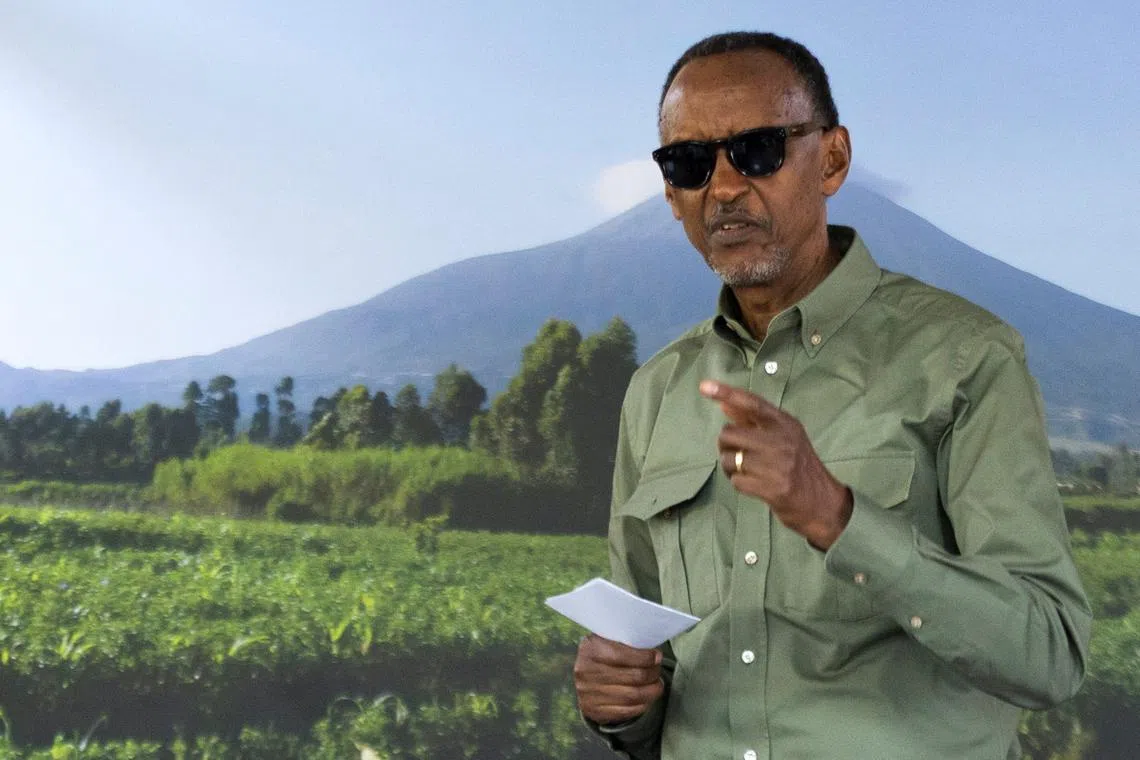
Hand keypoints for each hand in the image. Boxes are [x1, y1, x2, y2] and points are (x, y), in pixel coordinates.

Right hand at [574, 634, 664, 724]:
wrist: (579, 676)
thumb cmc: (600, 653)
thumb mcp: (606, 640)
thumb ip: (626, 642)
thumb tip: (654, 654)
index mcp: (590, 650)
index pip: (624, 655)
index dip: (646, 657)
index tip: (657, 656)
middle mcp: (586, 673)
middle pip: (633, 676)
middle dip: (652, 673)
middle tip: (658, 669)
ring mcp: (589, 694)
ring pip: (633, 696)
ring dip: (651, 691)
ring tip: (657, 684)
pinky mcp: (594, 711)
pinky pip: (627, 711)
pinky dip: (643, 704)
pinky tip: (648, 697)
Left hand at [699, 379, 852, 549]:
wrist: (823, 503)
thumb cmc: (798, 466)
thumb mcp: (783, 437)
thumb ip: (753, 421)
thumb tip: (724, 404)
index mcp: (786, 424)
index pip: (752, 403)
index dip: (727, 393)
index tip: (704, 386)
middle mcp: (783, 441)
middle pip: (730, 433)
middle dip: (726, 446)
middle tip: (737, 454)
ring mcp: (779, 465)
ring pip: (729, 459)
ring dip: (730, 467)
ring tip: (747, 471)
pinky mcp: (773, 488)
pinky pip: (736, 480)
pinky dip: (738, 482)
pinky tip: (753, 484)